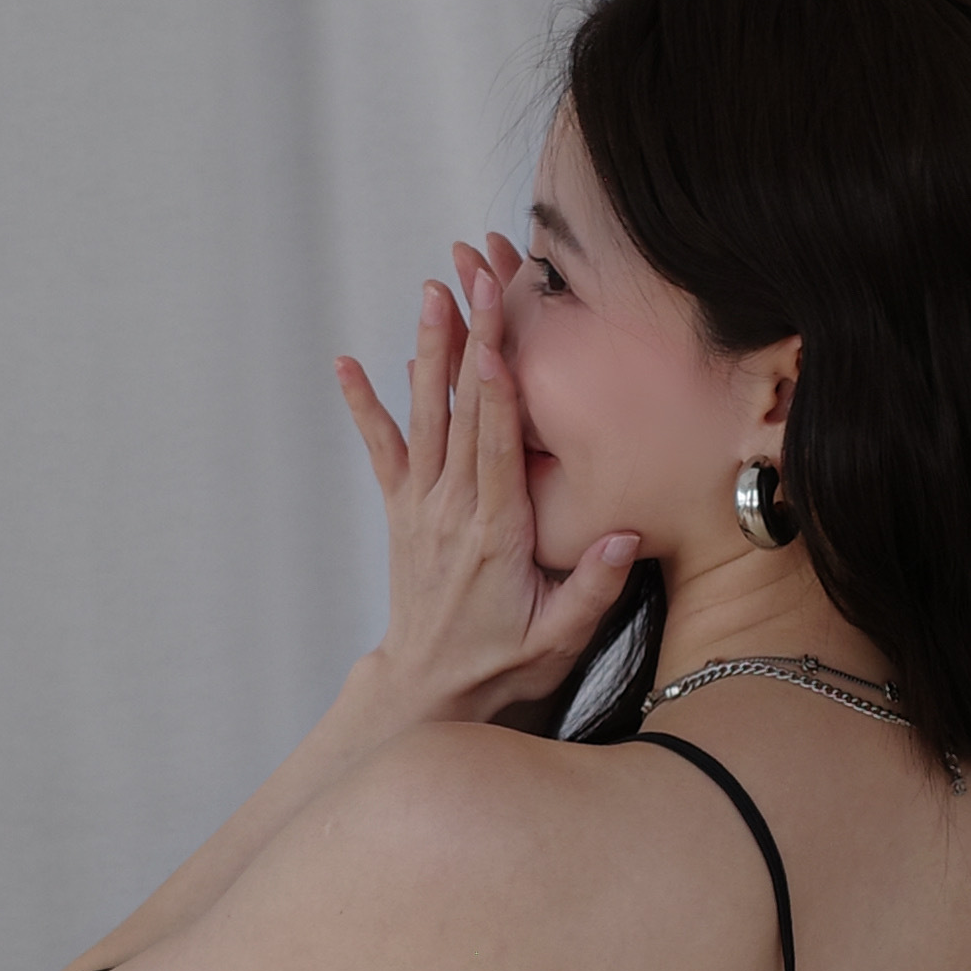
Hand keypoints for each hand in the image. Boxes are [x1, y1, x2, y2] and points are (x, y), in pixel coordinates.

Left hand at [334, 247, 638, 728]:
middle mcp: (452, 511)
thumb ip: (594, 588)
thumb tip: (624, 534)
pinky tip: (347, 363)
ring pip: (426, 417)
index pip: (497, 449)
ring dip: (429, 351)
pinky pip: (383, 449)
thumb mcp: (561, 639)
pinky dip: (364, 405)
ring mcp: (422, 507)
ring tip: (433, 291)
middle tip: (478, 281)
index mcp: (496, 534)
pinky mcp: (403, 511)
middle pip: (464, 413)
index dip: (497, 390)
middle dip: (472, 342)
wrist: (430, 689)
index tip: (498, 337)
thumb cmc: (504, 664)